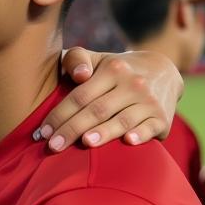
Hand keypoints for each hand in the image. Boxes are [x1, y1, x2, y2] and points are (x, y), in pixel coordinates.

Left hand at [37, 48, 182, 151]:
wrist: (162, 72)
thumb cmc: (115, 71)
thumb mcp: (96, 59)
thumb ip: (76, 59)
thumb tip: (80, 74)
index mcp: (112, 70)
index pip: (80, 96)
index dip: (59, 114)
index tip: (42, 133)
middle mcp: (132, 84)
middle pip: (97, 110)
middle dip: (73, 129)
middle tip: (53, 146)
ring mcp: (149, 102)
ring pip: (123, 120)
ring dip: (104, 132)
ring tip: (86, 143)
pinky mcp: (162, 118)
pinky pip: (151, 127)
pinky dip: (141, 134)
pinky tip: (128, 141)